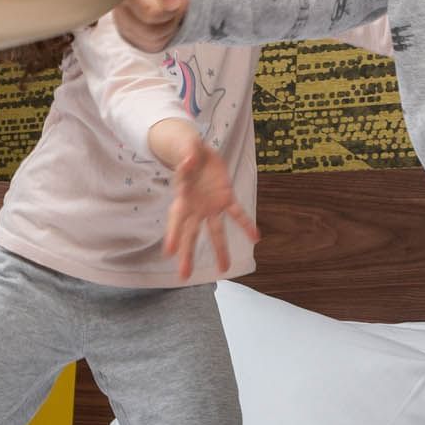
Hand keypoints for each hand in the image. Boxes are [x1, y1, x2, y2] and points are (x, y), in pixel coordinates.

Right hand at [115, 0, 190, 51]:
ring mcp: (123, 23)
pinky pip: (153, 46)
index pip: (146, 9)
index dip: (166, 7)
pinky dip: (167, 35)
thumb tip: (170, 1)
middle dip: (172, 15)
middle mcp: (117, 6)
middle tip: (180, 0)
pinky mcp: (132, 37)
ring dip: (171, 25)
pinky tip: (167, 19)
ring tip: (174, 8)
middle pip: (149, 28)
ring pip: (152, 39)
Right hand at [165, 139, 257, 278]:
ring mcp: (210, 206)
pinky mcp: (226, 198)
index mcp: (182, 198)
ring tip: (224, 269)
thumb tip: (188, 160)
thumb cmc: (186, 152)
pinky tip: (256, 237)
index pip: (176, 220)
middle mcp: (195, 208)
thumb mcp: (185, 149)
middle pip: (190, 234)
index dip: (172, 234)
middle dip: (188, 254)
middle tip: (184, 276)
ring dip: (220, 249)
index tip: (169, 251)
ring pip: (214, 231)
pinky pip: (237, 213)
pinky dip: (246, 225)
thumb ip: (187, 155)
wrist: (196, 151)